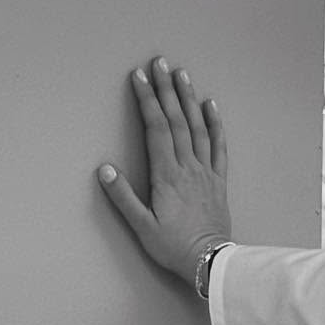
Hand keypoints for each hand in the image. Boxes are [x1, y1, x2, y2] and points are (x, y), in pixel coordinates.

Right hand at [96, 56, 230, 285]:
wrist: (211, 262)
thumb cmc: (173, 247)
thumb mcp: (141, 226)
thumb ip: (123, 196)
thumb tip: (105, 168)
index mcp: (167, 175)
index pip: (156, 128)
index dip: (147, 100)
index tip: (139, 76)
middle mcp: (188, 167)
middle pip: (176, 120)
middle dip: (166, 89)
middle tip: (159, 62)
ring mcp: (206, 172)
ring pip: (198, 128)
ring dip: (189, 99)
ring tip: (182, 74)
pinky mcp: (219, 181)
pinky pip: (219, 147)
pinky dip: (216, 124)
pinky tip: (211, 106)